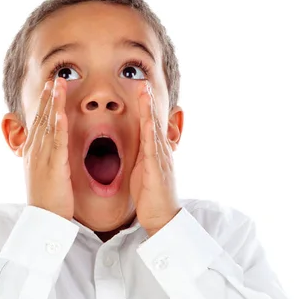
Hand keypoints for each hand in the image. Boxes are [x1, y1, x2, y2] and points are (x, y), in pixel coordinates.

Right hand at [22, 77, 73, 220]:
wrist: (43, 220)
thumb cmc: (47, 200)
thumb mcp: (42, 175)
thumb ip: (46, 159)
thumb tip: (48, 149)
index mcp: (33, 152)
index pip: (39, 122)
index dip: (44, 103)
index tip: (49, 87)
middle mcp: (35, 151)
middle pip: (41, 118)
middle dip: (47, 96)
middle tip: (54, 77)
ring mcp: (43, 158)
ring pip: (48, 125)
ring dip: (53, 103)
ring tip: (58, 84)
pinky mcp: (54, 167)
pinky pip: (56, 143)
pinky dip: (58, 125)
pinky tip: (60, 111)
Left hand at [130, 81, 180, 236]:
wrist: (162, 219)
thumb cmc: (150, 197)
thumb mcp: (143, 171)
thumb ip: (141, 155)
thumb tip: (136, 144)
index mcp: (154, 152)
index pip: (149, 124)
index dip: (144, 106)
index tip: (139, 88)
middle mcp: (160, 151)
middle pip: (153, 121)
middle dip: (148, 100)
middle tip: (142, 79)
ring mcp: (160, 159)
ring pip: (154, 129)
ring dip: (149, 109)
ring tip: (144, 90)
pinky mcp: (157, 170)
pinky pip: (153, 147)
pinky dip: (150, 131)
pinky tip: (146, 119)